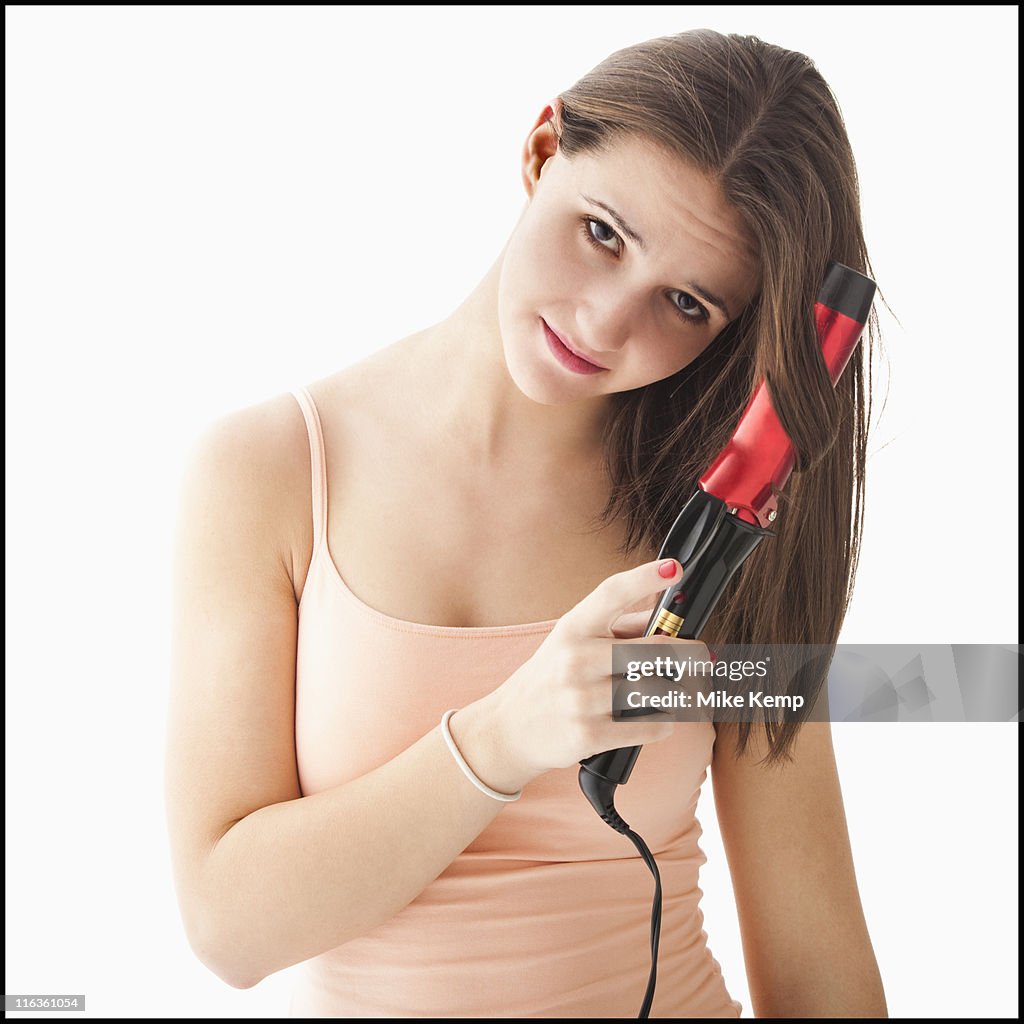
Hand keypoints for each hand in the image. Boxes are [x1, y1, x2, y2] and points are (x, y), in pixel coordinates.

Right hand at [455, 558, 708, 791]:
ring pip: (659, 690)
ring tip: (679, 690)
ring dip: (679, 692)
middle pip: (654, 650)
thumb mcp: (574, 641)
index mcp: (573, 628)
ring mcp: (580, 698)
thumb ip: (621, 624)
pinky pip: (651, 725)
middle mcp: (575, 658)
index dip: (645, 577)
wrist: (511, 728)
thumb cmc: (552, 677)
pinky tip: (659, 716)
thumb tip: (666, 610)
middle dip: (688, 654)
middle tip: (702, 656)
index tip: (674, 568)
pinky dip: (665, 722)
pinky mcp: (589, 734)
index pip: (611, 593)